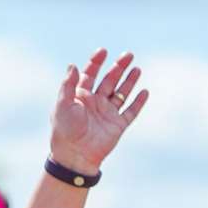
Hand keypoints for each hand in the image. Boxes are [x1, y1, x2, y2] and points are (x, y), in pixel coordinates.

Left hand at [49, 48, 148, 174]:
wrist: (75, 155)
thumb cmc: (65, 130)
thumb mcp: (63, 105)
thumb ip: (68, 85)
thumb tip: (73, 65)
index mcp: (81, 96)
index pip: (90, 74)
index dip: (96, 62)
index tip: (103, 51)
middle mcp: (95, 103)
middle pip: (110, 80)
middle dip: (119, 67)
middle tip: (128, 55)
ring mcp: (107, 114)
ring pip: (121, 93)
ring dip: (130, 81)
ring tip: (137, 69)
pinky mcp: (117, 126)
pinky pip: (130, 112)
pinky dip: (138, 102)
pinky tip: (144, 91)